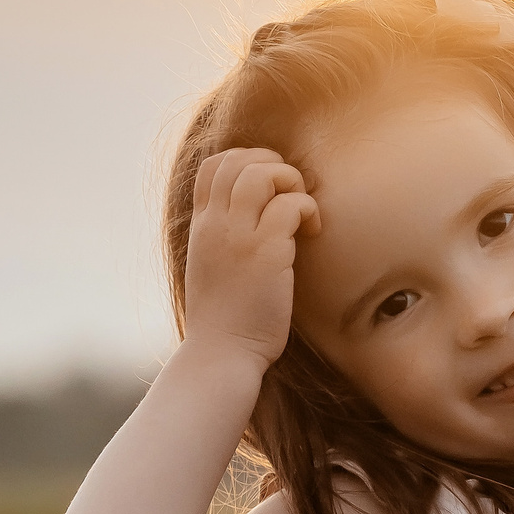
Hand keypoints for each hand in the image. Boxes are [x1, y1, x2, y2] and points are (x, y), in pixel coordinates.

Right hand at [183, 148, 321, 367]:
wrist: (221, 354)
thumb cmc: (225, 320)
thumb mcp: (212, 269)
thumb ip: (224, 239)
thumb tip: (254, 220)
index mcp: (201, 227)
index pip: (212, 166)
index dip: (247, 161)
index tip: (271, 188)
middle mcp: (215, 225)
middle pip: (237, 159)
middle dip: (273, 165)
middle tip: (292, 196)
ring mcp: (238, 237)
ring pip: (261, 173)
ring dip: (291, 181)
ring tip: (302, 213)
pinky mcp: (266, 254)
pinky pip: (290, 206)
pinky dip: (308, 209)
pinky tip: (312, 233)